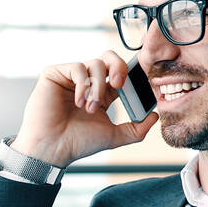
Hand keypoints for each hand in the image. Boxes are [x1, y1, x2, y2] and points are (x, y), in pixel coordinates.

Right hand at [10, 50, 160, 167]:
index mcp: (101, 94)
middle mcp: (87, 83)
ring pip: (94, 64)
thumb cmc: (77, 143)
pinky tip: (78, 101)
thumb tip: (155, 117)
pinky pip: (77, 67)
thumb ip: (136, 128)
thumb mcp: (114, 136)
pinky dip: (82, 84)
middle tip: (117, 84)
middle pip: (108, 58)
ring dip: (97, 87)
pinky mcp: (55, 74)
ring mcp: (70, 78)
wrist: (53, 148)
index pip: (119, 74)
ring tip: (89, 108)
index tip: (133, 86)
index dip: (128, 75)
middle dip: (118, 67)